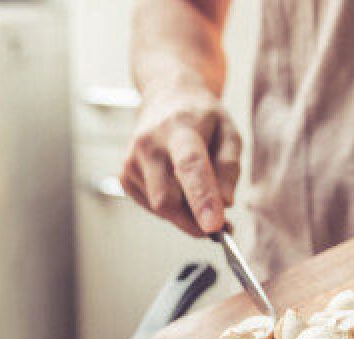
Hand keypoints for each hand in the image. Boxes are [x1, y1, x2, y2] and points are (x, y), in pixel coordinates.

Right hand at [120, 86, 240, 236]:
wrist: (166, 99)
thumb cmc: (201, 118)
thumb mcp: (229, 132)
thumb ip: (229, 166)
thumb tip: (225, 203)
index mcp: (179, 129)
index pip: (189, 166)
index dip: (202, 197)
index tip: (214, 225)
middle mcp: (148, 144)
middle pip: (167, 200)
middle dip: (194, 221)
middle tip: (220, 224)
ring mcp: (131, 161)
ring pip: (161, 209)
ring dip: (185, 212)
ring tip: (197, 190)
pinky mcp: (124, 177)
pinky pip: (152, 207)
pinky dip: (171, 207)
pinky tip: (176, 184)